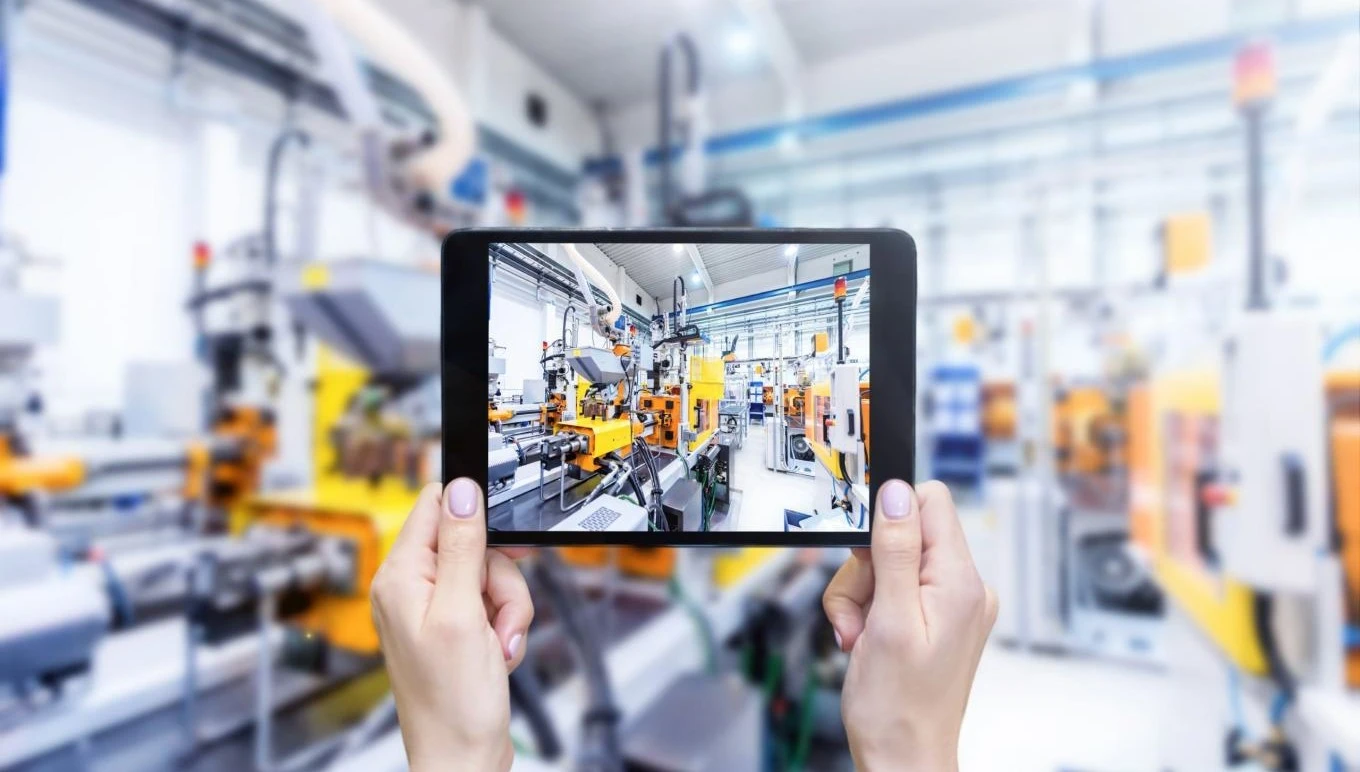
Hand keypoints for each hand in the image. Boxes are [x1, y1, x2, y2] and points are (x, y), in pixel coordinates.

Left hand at [370, 478, 533, 771]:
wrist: (462, 759)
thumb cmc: (452, 703)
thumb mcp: (462, 615)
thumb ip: (462, 548)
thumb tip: (461, 489)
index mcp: (400, 577)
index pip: (436, 506)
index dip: (475, 516)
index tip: (502, 541)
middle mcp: (412, 588)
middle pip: (474, 543)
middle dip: (500, 579)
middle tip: (497, 613)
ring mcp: (435, 609)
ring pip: (491, 574)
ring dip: (507, 608)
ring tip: (499, 643)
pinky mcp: (456, 628)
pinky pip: (492, 603)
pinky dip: (505, 626)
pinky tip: (498, 652)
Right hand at [823, 480, 997, 771]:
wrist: (902, 758)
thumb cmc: (897, 707)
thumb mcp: (888, 621)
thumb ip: (895, 552)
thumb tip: (897, 492)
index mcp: (960, 582)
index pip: (929, 501)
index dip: (888, 519)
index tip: (867, 558)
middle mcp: (964, 587)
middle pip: (901, 534)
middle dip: (866, 570)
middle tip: (859, 614)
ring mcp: (950, 604)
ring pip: (889, 563)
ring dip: (861, 595)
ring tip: (861, 635)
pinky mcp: (934, 618)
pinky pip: (894, 589)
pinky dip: (871, 610)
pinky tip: (867, 639)